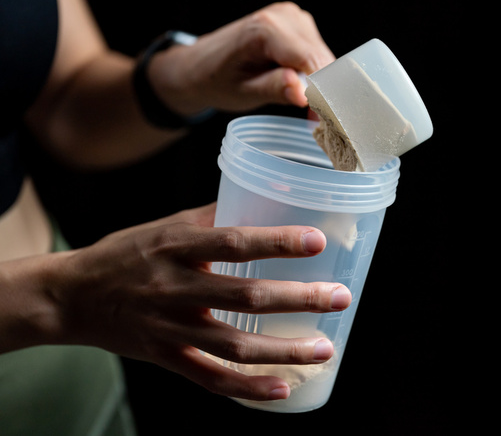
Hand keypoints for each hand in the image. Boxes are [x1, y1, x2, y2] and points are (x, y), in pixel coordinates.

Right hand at [53, 203, 350, 400]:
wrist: (71, 295)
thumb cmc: (125, 254)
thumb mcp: (163, 225)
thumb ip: (211, 218)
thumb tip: (260, 201)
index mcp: (176, 247)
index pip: (233, 242)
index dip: (277, 242)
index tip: (317, 241)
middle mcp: (174, 288)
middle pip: (244, 297)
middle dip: (298, 299)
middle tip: (339, 297)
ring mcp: (170, 328)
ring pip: (234, 346)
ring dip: (284, 350)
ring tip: (325, 348)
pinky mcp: (164, 357)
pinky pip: (210, 378)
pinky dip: (247, 388)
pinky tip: (283, 388)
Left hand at [151, 2, 335, 114]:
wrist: (200, 64)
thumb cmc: (217, 80)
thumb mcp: (242, 92)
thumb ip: (273, 89)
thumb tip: (303, 94)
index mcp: (266, 28)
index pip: (311, 62)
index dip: (323, 93)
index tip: (323, 121)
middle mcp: (285, 16)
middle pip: (322, 60)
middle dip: (324, 92)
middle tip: (314, 122)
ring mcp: (294, 17)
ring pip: (325, 58)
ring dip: (322, 85)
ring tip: (306, 109)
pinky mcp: (299, 25)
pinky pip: (319, 54)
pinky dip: (317, 76)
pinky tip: (303, 91)